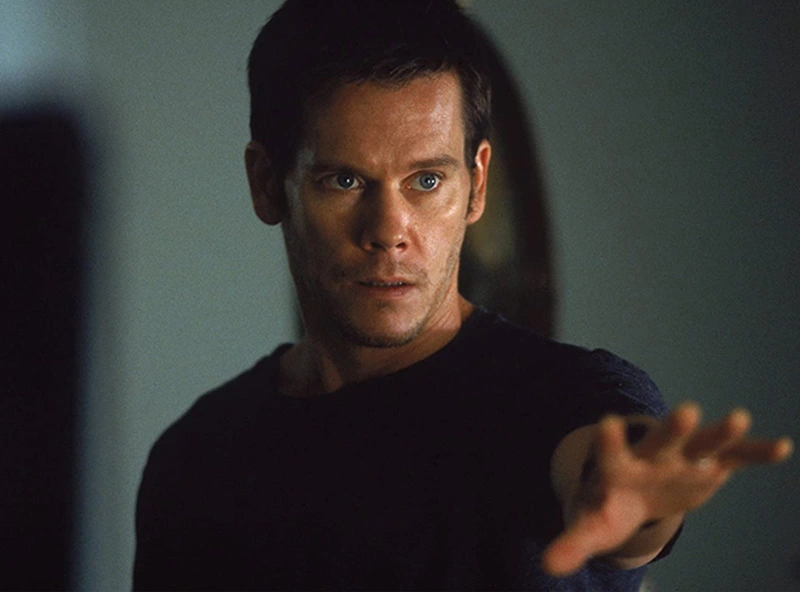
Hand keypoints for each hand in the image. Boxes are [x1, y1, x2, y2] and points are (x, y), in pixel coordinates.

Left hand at [542, 402, 792, 575]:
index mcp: (619, 468)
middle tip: (685, 411)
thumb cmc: (611, 505)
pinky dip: (754, 452)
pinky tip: (780, 447)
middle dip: (673, 428)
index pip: (610, 453)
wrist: (635, 488)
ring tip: (738, 417)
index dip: (609, 441)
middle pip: (661, 438)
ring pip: (701, 440)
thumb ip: (573, 541)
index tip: (605, 423)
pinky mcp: (709, 465)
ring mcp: (683, 457)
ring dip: (719, 431)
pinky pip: (734, 456)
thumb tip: (548, 567)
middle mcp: (652, 455)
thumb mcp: (594, 525)